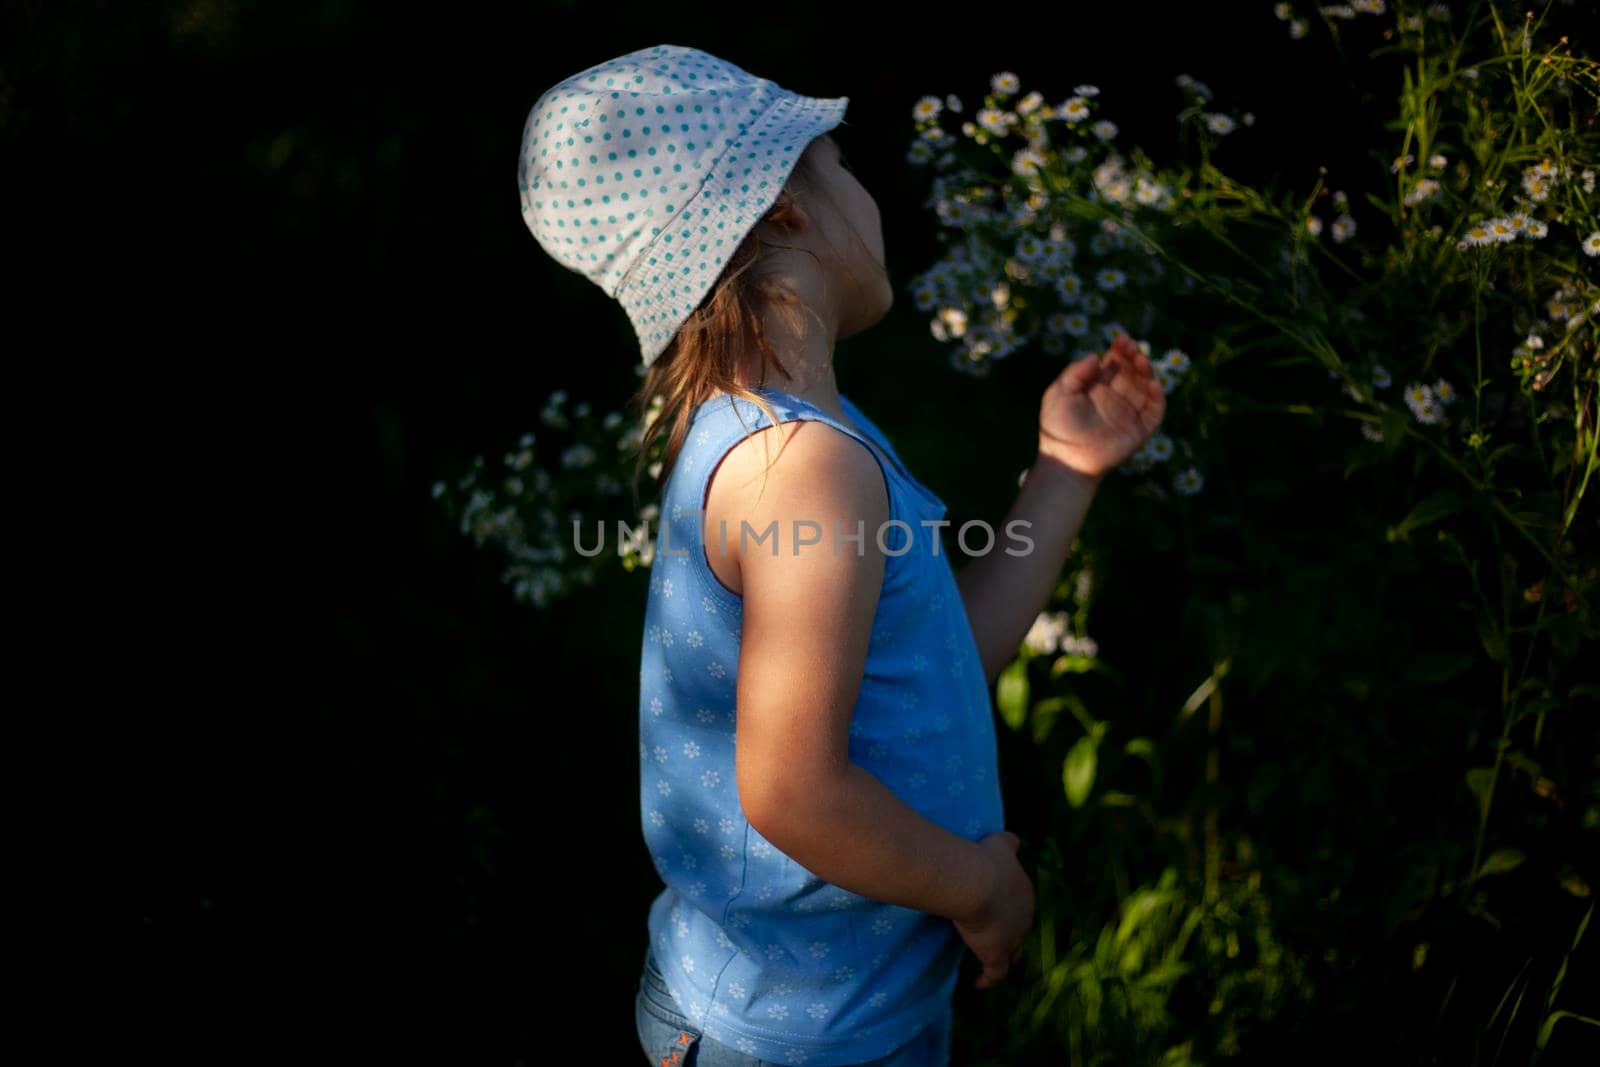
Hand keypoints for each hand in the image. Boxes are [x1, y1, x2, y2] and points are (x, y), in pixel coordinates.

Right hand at [952, 831, 1035, 989]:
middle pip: (1020, 931)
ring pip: (1013, 954)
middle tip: (994, 936)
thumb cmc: (985, 860)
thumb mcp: (999, 844)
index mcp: (1025, 893)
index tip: (997, 911)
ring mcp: (1012, 939)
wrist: (976, 882)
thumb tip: (1014, 840)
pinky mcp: (996, 955)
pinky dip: (988, 980)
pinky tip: (979, 984)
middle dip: (1010, 934)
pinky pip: (996, 973)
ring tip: (991, 962)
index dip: (1010, 909)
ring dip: (1004, 958)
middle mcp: (1024, 918)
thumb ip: (1008, 842)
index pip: (1020, 905)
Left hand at [1037, 333, 1166, 479]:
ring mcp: (1129, 412)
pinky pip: (1154, 411)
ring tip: (1142, 361)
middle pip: (1133, 371)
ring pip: (1145, 387)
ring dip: (1147, 372)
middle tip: (1134, 349)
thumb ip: (1075, 373)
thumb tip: (1095, 355)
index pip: (1115, 362)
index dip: (1121, 350)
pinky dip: (1157, 398)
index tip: (1122, 340)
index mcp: (1099, 385)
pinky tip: (1153, 385)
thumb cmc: (1057, 426)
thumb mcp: (1059, 393)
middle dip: (1135, 357)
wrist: (1064, 457)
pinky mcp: (1139, 429)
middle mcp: (1117, 396)